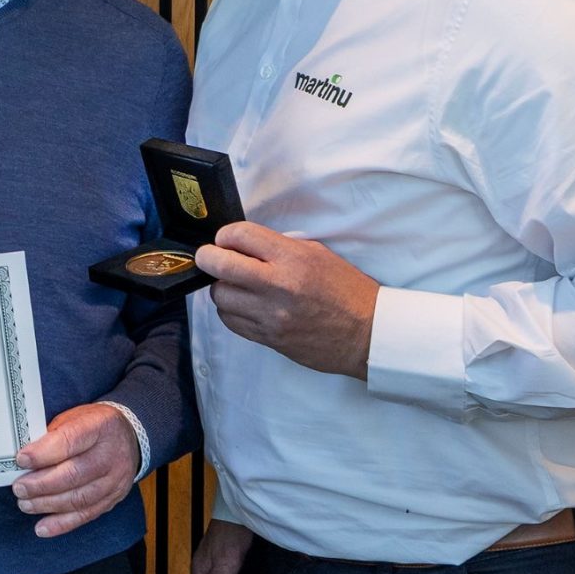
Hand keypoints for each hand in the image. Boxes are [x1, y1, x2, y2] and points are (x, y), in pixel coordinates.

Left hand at [11, 402, 140, 537]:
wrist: (128, 437)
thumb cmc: (93, 427)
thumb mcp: (74, 418)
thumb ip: (52, 436)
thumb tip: (24, 458)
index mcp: (100, 426)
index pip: (70, 441)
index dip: (43, 453)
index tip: (21, 460)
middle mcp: (112, 454)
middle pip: (74, 474)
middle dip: (42, 484)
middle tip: (19, 488)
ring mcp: (116, 479)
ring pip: (79, 498)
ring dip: (48, 504)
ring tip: (25, 504)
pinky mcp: (114, 498)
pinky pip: (87, 515)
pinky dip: (62, 524)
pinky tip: (42, 527)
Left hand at [197, 222, 378, 377]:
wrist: (367, 334)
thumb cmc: (346, 291)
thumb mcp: (318, 254)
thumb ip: (279, 247)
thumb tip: (244, 245)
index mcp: (293, 258)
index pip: (239, 235)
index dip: (226, 235)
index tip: (226, 240)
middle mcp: (278, 285)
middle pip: (219, 265)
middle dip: (207, 257)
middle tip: (209, 257)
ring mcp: (271, 315)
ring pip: (220, 296)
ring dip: (222, 288)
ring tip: (236, 286)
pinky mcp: (268, 338)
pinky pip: (230, 322)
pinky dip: (230, 311)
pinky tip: (244, 306)